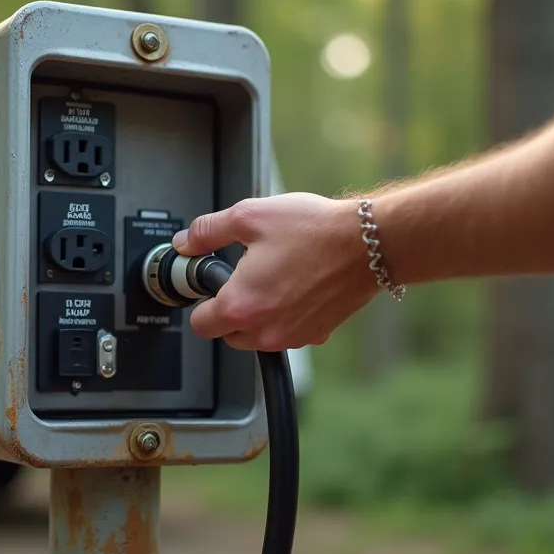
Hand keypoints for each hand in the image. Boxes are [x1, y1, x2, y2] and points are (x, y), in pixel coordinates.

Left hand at [172, 192, 378, 351]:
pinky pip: (288, 333)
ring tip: (274, 278)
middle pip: (228, 334)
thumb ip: (208, 231)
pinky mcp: (316, 334)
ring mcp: (292, 337)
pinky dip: (286, 317)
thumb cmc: (313, 230)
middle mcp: (265, 331)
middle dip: (229, 310)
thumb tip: (186, 243)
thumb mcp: (249, 216)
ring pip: (258, 337)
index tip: (212, 284)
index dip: (201, 301)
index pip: (199, 324)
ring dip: (258, 316)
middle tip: (244, 277)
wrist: (367, 243)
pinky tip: (297, 288)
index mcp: (240, 306)